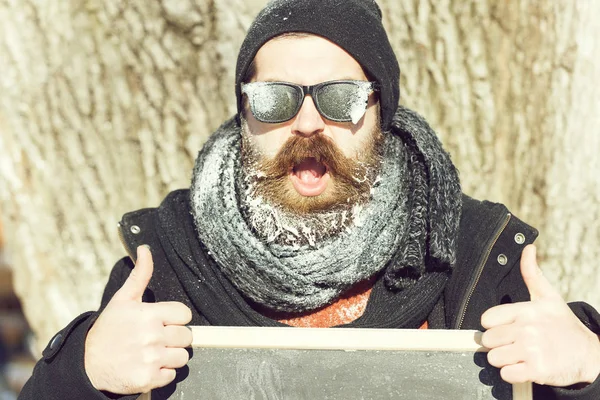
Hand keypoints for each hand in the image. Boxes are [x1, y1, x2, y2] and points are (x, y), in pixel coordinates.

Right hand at [85, 245, 192, 393]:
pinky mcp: (148, 378)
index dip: (176, 318)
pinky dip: (162, 373)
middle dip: (174, 338)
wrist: (87, 363)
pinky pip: (172, 375)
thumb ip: (140, 275)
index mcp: (149, 314)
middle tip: (157, 338)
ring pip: (182, 357)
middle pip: (187, 336)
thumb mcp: (122, 299)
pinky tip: (148, 366)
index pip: (184, 314)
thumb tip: (145, 249)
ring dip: (171, 356)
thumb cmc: (108, 330)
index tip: (163, 322)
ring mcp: (151, 358)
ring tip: (153, 352)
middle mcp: (152, 336)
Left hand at [481, 244, 599, 386]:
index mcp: (526, 311)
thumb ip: (532, 274)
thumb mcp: (549, 297)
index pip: (487, 319)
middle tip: (513, 342)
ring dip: (504, 359)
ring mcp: (531, 350)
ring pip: (494, 358)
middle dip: (498, 344)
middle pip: (488, 340)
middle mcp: (527, 329)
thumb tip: (528, 249)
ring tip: (519, 354)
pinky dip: (512, 373)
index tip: (505, 327)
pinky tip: (524, 366)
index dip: (493, 325)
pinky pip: (506, 374)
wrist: (588, 354)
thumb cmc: (564, 326)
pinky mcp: (536, 370)